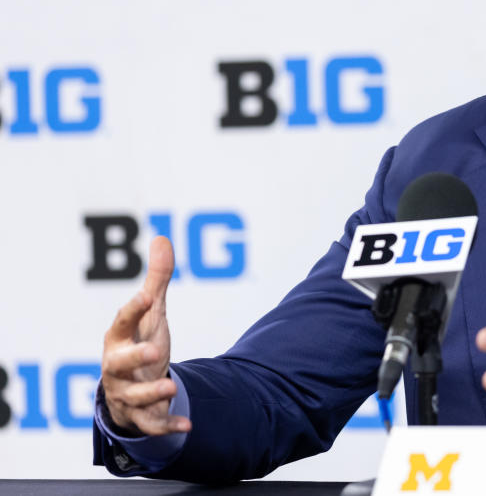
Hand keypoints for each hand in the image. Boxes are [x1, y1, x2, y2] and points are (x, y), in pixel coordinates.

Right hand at [101, 236, 190, 435]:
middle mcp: (118, 366)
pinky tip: (188, 425)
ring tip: (170, 389)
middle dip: (135, 358)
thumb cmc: (139, 342)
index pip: (123, 321)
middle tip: (155, 351)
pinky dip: (167, 426)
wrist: (128, 386)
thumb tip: (161, 238)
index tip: (148, 296)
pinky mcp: (140, 415)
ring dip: (152, 394)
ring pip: (134, 397)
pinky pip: (151, 424)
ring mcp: (127, 392)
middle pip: (120, 363)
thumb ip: (157, 279)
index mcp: (120, 337)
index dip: (134, 309)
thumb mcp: (150, 313)